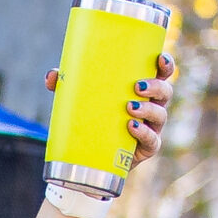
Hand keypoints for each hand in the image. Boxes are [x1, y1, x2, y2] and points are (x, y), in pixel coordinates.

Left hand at [41, 54, 176, 217]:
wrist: (92, 159)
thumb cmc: (94, 120)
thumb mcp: (80, 101)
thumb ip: (67, 86)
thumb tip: (52, 76)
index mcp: (142, 91)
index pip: (161, 74)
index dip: (165, 65)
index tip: (159, 58)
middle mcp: (152, 107)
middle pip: (165, 92)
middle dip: (156, 87)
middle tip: (137, 86)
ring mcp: (151, 128)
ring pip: (160, 115)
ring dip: (148, 109)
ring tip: (130, 107)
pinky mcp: (146, 148)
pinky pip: (152, 140)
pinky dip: (143, 133)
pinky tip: (131, 127)